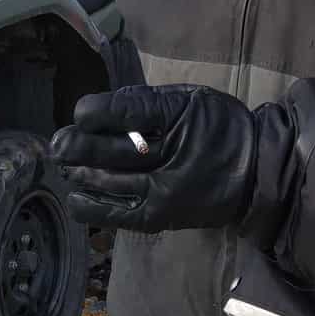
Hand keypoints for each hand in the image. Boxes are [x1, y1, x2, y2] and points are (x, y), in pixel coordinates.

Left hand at [49, 84, 272, 231]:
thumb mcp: (191, 99)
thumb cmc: (220, 128)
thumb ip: (146, 101)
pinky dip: (91, 206)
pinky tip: (76, 195)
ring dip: (77, 172)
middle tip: (58, 142)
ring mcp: (162, 191)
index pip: (124, 112)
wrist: (256, 172)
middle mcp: (168, 156)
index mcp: (178, 117)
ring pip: (106, 181)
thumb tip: (97, 111)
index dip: (93, 113)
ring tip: (63, 163)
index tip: (81, 114)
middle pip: (108, 149)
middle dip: (74, 145)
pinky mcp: (159, 217)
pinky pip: (115, 214)